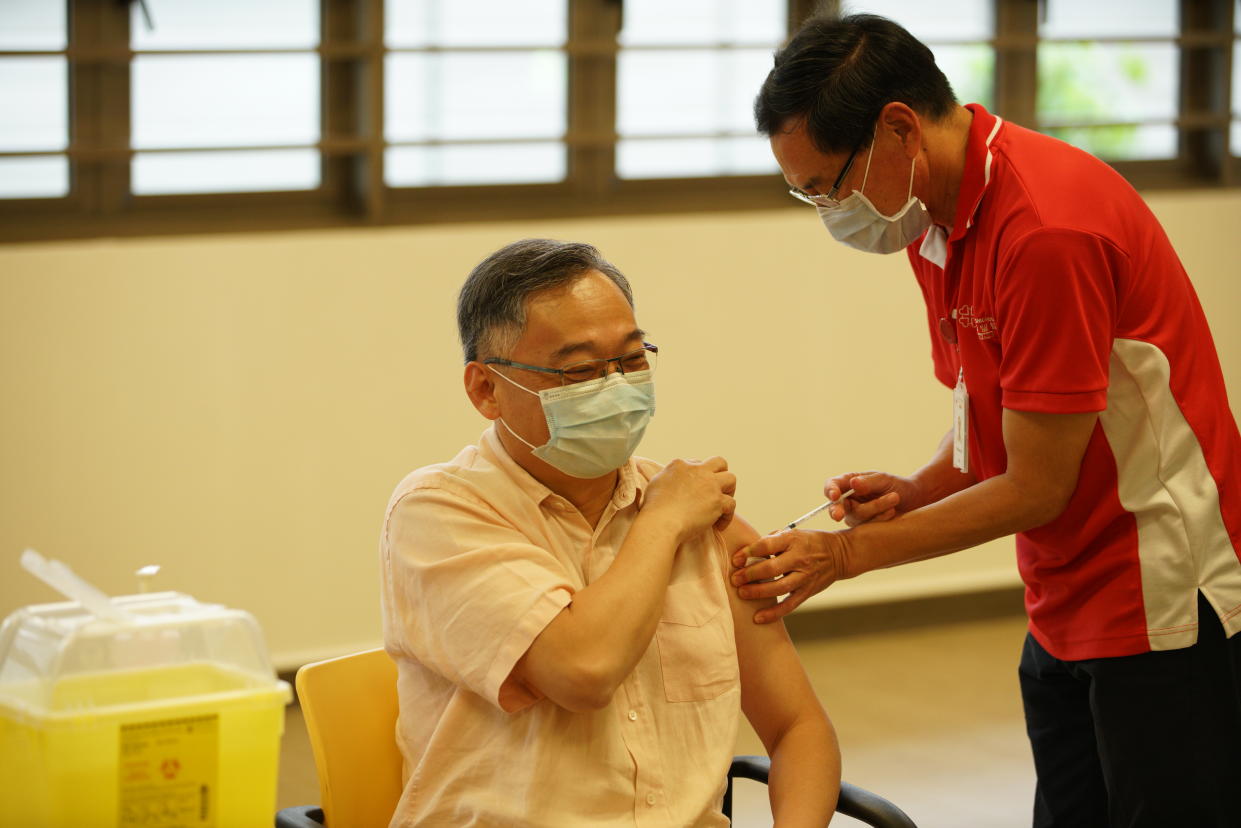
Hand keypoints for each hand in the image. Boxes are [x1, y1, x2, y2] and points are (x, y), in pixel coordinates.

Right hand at [642, 456, 736, 541]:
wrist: (661, 522)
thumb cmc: (654, 508)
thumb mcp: (656, 482)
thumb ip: (667, 476)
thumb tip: (673, 479)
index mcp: (680, 465)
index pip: (697, 463)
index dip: (699, 476)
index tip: (697, 489)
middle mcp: (698, 470)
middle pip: (719, 462)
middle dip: (721, 473)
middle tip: (717, 489)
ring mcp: (710, 485)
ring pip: (731, 479)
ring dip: (729, 491)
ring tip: (722, 504)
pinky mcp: (718, 501)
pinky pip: (732, 504)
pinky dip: (727, 516)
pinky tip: (719, 526)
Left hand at [729, 529, 848, 622]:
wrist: (840, 554)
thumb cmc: (809, 542)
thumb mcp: (792, 534)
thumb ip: (771, 541)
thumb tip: (745, 553)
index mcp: (793, 540)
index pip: (768, 545)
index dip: (749, 552)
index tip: (736, 559)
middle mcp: (800, 559)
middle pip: (772, 568)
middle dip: (750, 574)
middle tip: (735, 579)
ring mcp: (805, 577)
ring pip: (779, 588)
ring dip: (758, 592)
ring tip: (742, 593)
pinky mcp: (807, 592)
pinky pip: (789, 606)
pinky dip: (773, 613)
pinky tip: (758, 618)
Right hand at [825, 471, 918, 526]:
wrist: (915, 502)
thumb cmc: (898, 486)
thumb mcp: (884, 480)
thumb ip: (869, 482)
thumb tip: (853, 483)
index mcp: (849, 483)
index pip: (832, 485)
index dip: (830, 490)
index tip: (834, 495)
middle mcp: (848, 500)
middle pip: (836, 506)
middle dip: (836, 510)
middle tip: (838, 516)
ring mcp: (855, 516)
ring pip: (856, 517)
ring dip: (875, 508)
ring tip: (894, 498)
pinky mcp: (864, 530)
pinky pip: (867, 528)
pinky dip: (881, 518)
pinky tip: (892, 511)